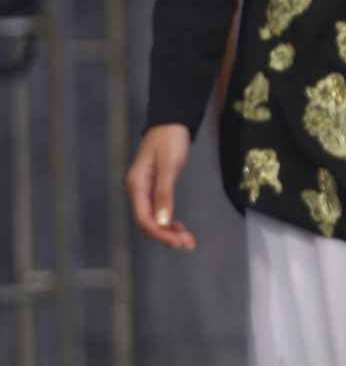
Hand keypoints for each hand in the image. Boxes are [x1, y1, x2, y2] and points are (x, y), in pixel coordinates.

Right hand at [125, 124, 195, 248]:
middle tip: (188, 244)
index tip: (179, 242)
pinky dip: (167, 221)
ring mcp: (143, 190)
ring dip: (167, 231)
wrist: (171, 122)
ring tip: (187, 239)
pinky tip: (178, 226)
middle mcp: (136, 191)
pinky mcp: (152, 189)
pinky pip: (156, 211)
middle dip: (165, 236)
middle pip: (146, 222)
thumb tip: (162, 222)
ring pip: (151, 219)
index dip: (160, 234)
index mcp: (136, 186)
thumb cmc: (169, 140)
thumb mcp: (168, 166)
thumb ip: (164, 194)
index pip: (144, 219)